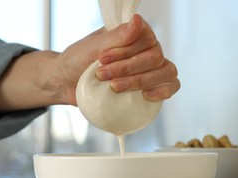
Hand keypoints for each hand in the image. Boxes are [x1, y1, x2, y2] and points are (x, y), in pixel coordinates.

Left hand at [57, 14, 179, 103]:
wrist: (67, 82)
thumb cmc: (78, 60)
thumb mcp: (92, 47)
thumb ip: (116, 36)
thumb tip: (137, 21)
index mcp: (134, 35)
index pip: (146, 38)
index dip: (126, 51)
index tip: (102, 59)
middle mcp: (146, 50)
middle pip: (155, 58)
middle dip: (128, 69)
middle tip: (102, 75)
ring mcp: (150, 69)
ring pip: (166, 72)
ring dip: (141, 81)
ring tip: (115, 87)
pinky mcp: (148, 88)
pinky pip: (170, 87)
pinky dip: (162, 91)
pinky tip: (145, 96)